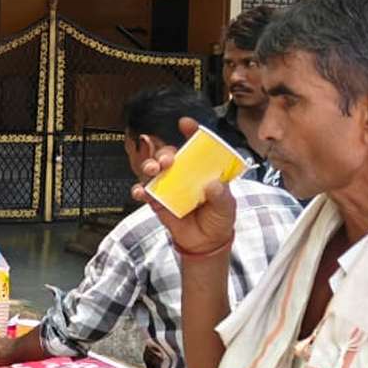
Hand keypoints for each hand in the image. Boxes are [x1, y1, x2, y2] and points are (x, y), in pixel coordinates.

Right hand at [131, 118, 236, 253]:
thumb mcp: (227, 207)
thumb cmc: (219, 219)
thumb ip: (222, 196)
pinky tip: (141, 192)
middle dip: (164, 153)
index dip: (191, 132)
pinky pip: (145, 192)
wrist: (207, 244)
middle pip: (169, 155)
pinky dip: (140, 191)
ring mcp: (169, 187)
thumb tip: (213, 185)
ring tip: (153, 170)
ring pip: (153, 170)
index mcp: (202, 169)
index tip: (185, 123)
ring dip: (150, 166)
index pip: (196, 146)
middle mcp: (183, 174)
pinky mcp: (157, 202)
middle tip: (168, 160)